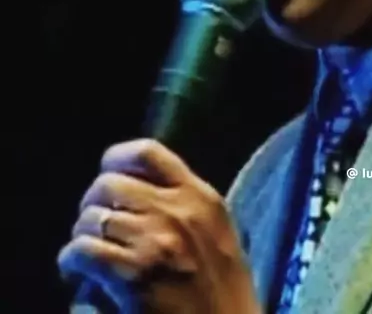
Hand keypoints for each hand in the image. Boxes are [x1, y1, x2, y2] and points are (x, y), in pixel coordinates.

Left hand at [58, 139, 260, 313]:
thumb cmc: (222, 298)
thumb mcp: (216, 236)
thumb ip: (184, 207)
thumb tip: (134, 187)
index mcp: (202, 199)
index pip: (148, 153)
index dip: (117, 160)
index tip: (109, 178)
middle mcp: (178, 212)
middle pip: (110, 183)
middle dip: (93, 204)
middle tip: (94, 228)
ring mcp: (156, 243)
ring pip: (91, 217)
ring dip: (81, 236)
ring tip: (86, 256)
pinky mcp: (133, 277)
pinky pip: (81, 250)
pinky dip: (71, 262)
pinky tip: (78, 274)